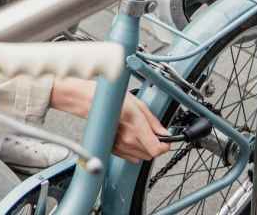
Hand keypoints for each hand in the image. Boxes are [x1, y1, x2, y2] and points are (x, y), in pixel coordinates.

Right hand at [50, 80, 169, 162]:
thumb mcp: (139, 104)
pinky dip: (134, 150)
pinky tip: (131, 137)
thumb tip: (164, 132)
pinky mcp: (114, 149)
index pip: (157, 149)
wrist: (91, 103)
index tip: (165, 140)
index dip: (165, 146)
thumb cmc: (112, 100)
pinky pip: (130, 157)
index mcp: (136, 128)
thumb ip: (153, 121)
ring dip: (144, 148)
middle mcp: (128, 141)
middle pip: (151, 154)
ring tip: (140, 133)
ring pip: (141, 157)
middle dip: (155, 145)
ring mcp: (120, 146)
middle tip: (152, 133)